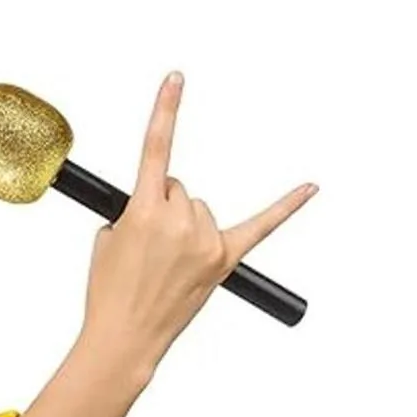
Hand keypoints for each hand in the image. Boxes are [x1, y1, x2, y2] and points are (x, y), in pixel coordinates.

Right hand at [80, 71, 317, 379]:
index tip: (177, 78)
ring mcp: (206, 241)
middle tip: (147, 246)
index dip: (166, 110)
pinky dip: (286, 207)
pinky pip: (261, 227)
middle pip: (178, 188)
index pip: (156, 149)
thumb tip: (156, 207)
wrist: (125, 337)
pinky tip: (309, 188)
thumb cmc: (110, 293)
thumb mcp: (106, 241)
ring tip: (166, 261)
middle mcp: (180, 222)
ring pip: (200, 208)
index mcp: (143, 213)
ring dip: (184, 224)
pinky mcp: (224, 261)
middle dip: (162, 208)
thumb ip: (131, 212)